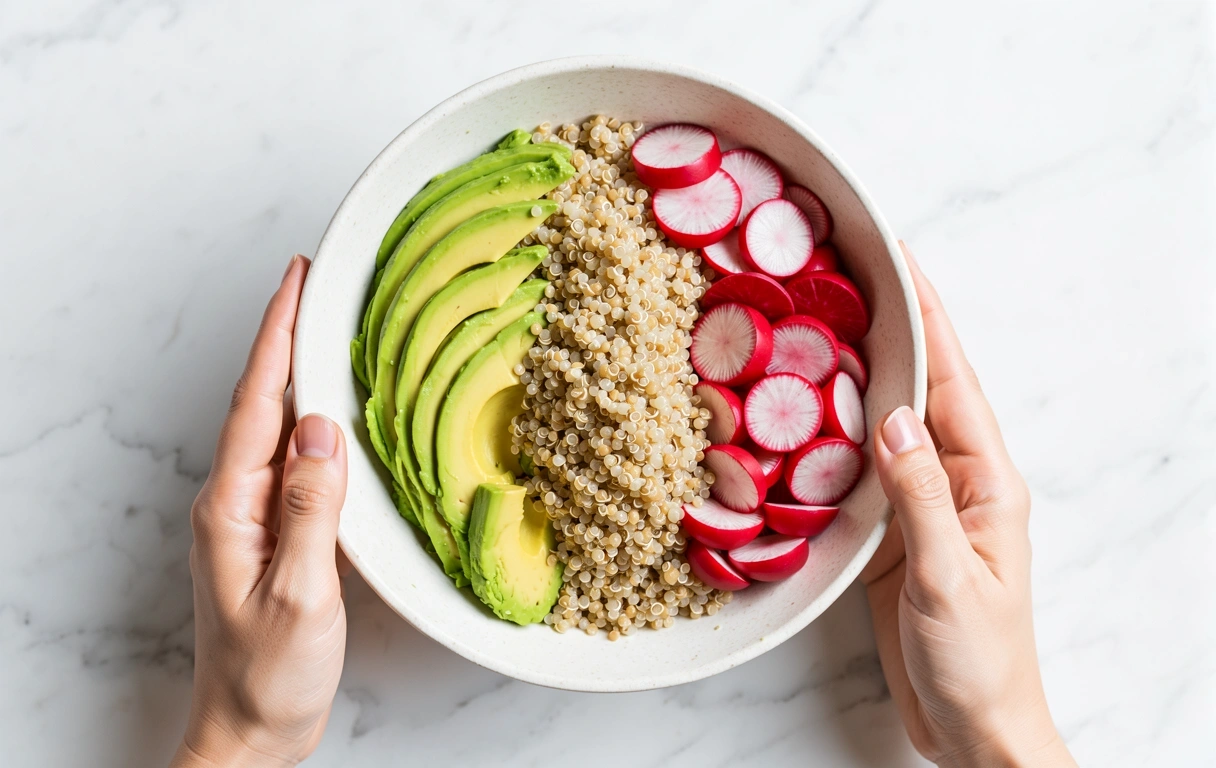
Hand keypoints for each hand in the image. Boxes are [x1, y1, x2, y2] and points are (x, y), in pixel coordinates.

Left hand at [172, 255, 347, 767]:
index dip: (279, 335)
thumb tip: (319, 430)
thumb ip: (308, 510)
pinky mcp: (270, 532)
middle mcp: (233, 501)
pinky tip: (333, 412)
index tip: (298, 279)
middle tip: (315, 281)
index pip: (257, 402)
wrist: (250, 731)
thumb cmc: (269, 676)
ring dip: (298, 372)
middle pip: (259, 400)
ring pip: (274, 425)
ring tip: (327, 327)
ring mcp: (249, 516)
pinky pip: (289, 458)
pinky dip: (310, 419)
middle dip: (285, 336)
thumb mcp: (298, 595)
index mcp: (232, 507)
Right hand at [860, 243, 1074, 766]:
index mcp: (985, 480)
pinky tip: (805, 407)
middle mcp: (953, 478)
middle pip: (919, 384)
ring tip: (817, 317)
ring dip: (856, 368)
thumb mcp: (948, 577)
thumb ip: (920, 497)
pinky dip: (833, 428)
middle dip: (889, 324)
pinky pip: (859, 465)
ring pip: (885, 418)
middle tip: (843, 270)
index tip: (898, 258)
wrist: (971, 724)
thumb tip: (892, 417)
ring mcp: (920, 501)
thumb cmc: (979, 660)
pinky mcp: (889, 528)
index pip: (953, 380)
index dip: (928, 316)